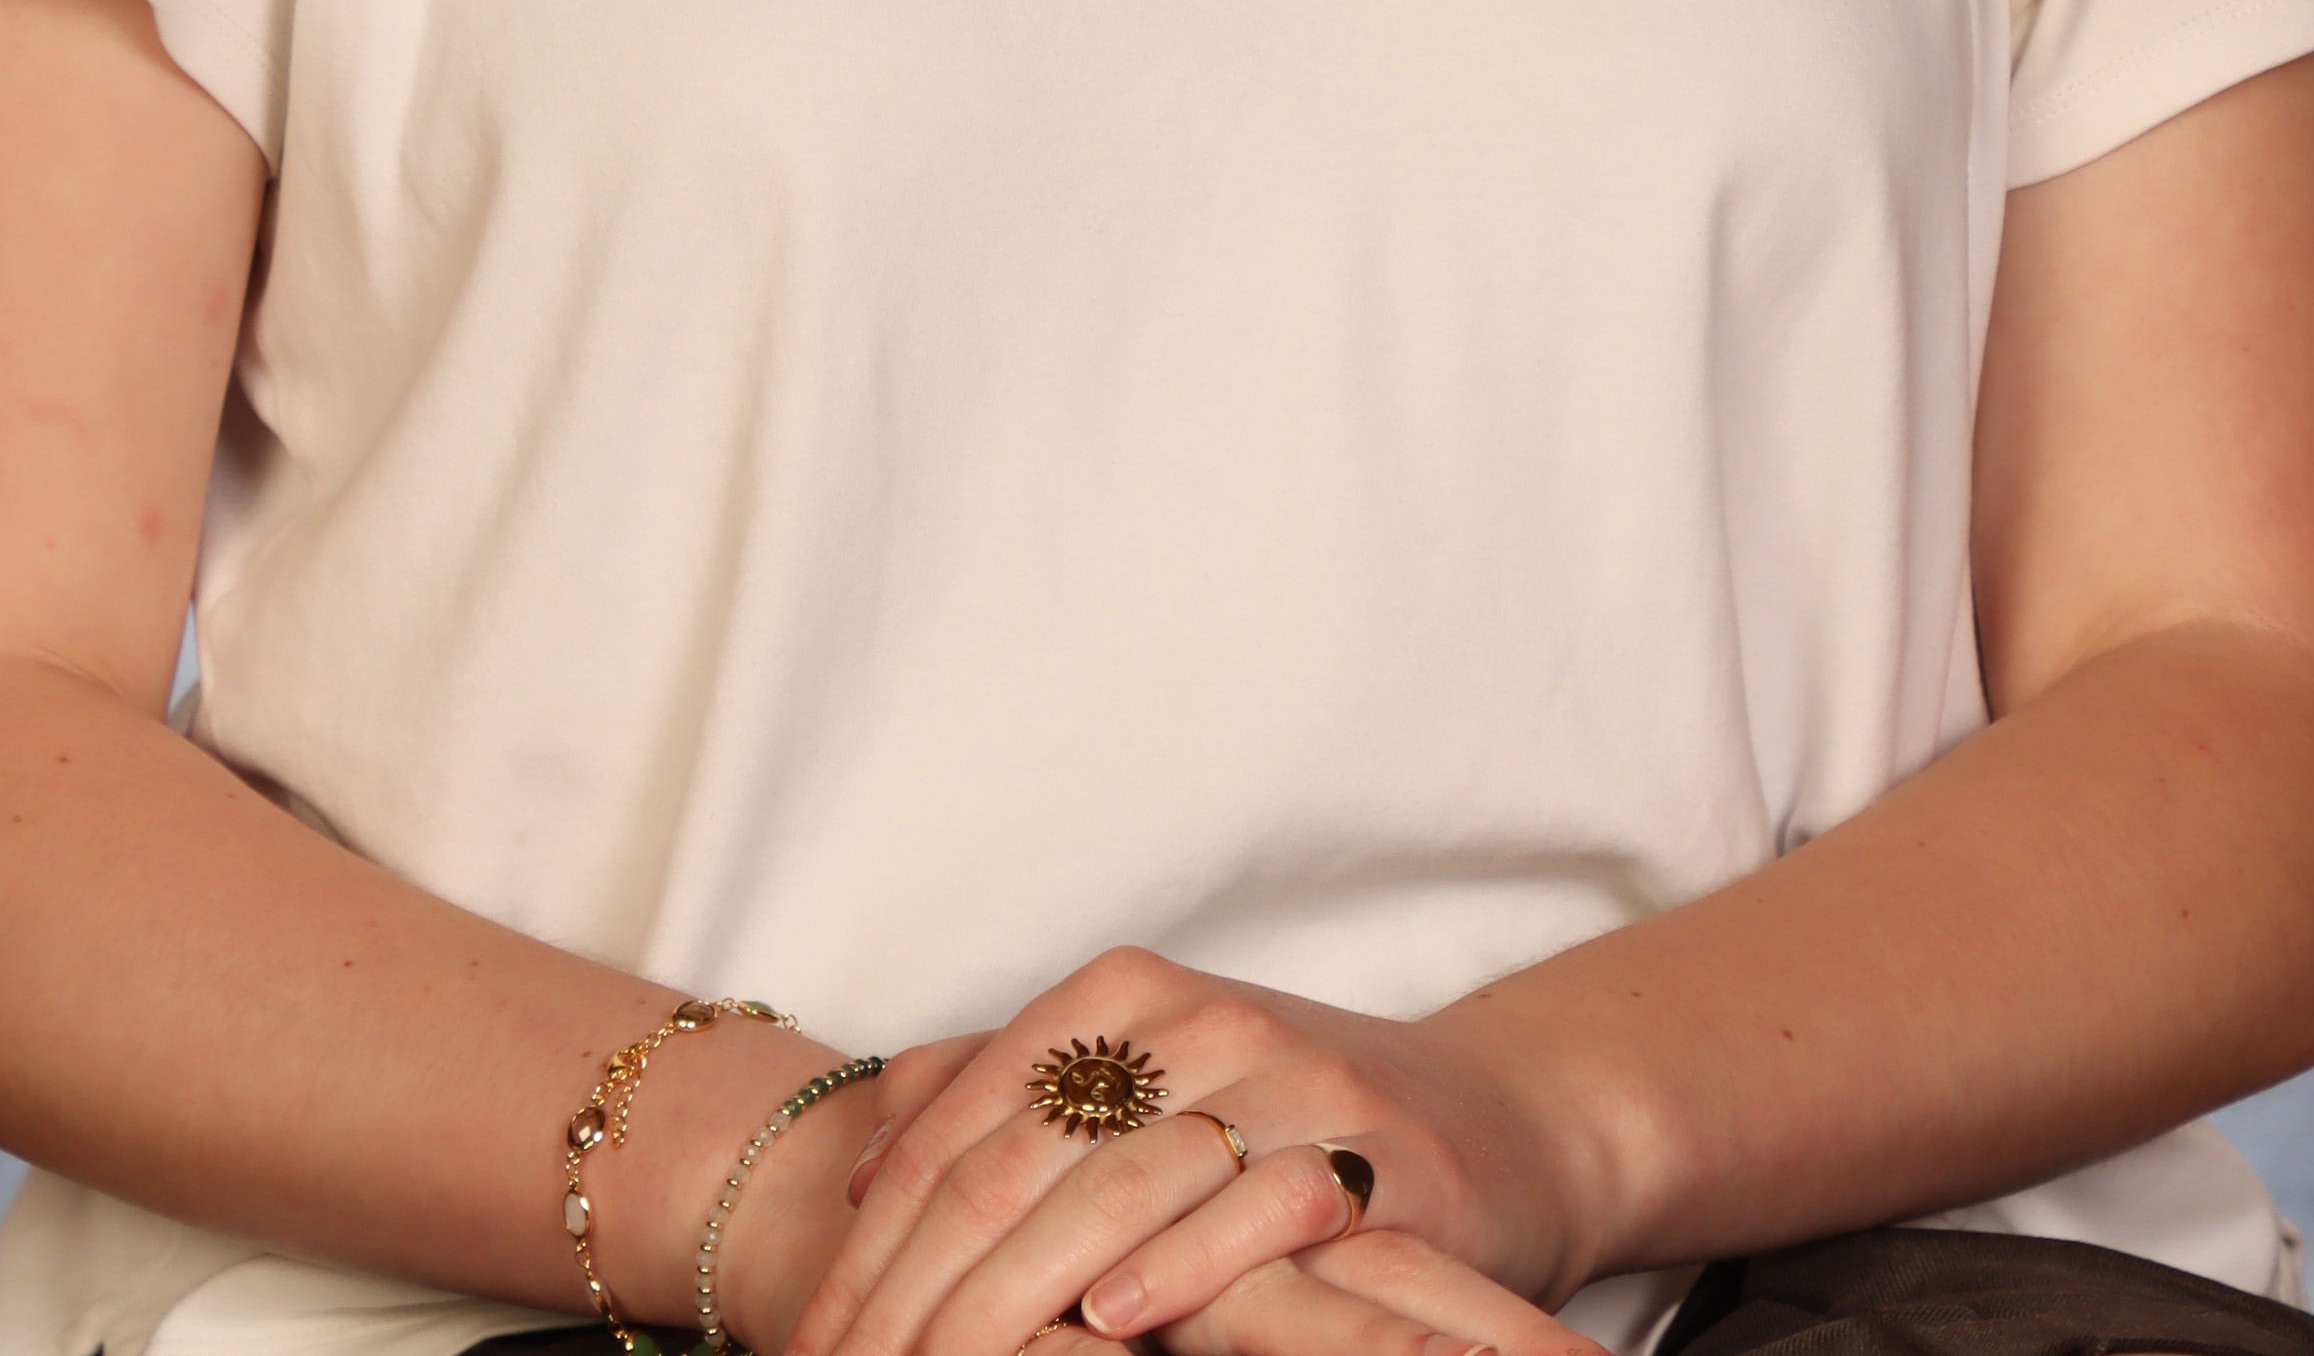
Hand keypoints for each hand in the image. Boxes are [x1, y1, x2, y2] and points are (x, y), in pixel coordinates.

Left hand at [782, 951, 1598, 1355]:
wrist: (1499, 1123)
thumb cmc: (1298, 1119)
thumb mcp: (1154, 1078)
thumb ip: (1020, 1086)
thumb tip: (876, 1128)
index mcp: (1123, 993)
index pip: (961, 1122)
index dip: (876, 1240)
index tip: (813, 1338)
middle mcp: (1195, 1017)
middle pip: (1016, 1162)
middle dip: (918, 1294)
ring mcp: (1283, 1077)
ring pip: (1111, 1188)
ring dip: (1014, 1299)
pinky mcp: (1365, 1149)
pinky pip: (1248, 1209)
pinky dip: (1173, 1270)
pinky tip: (1110, 1323)